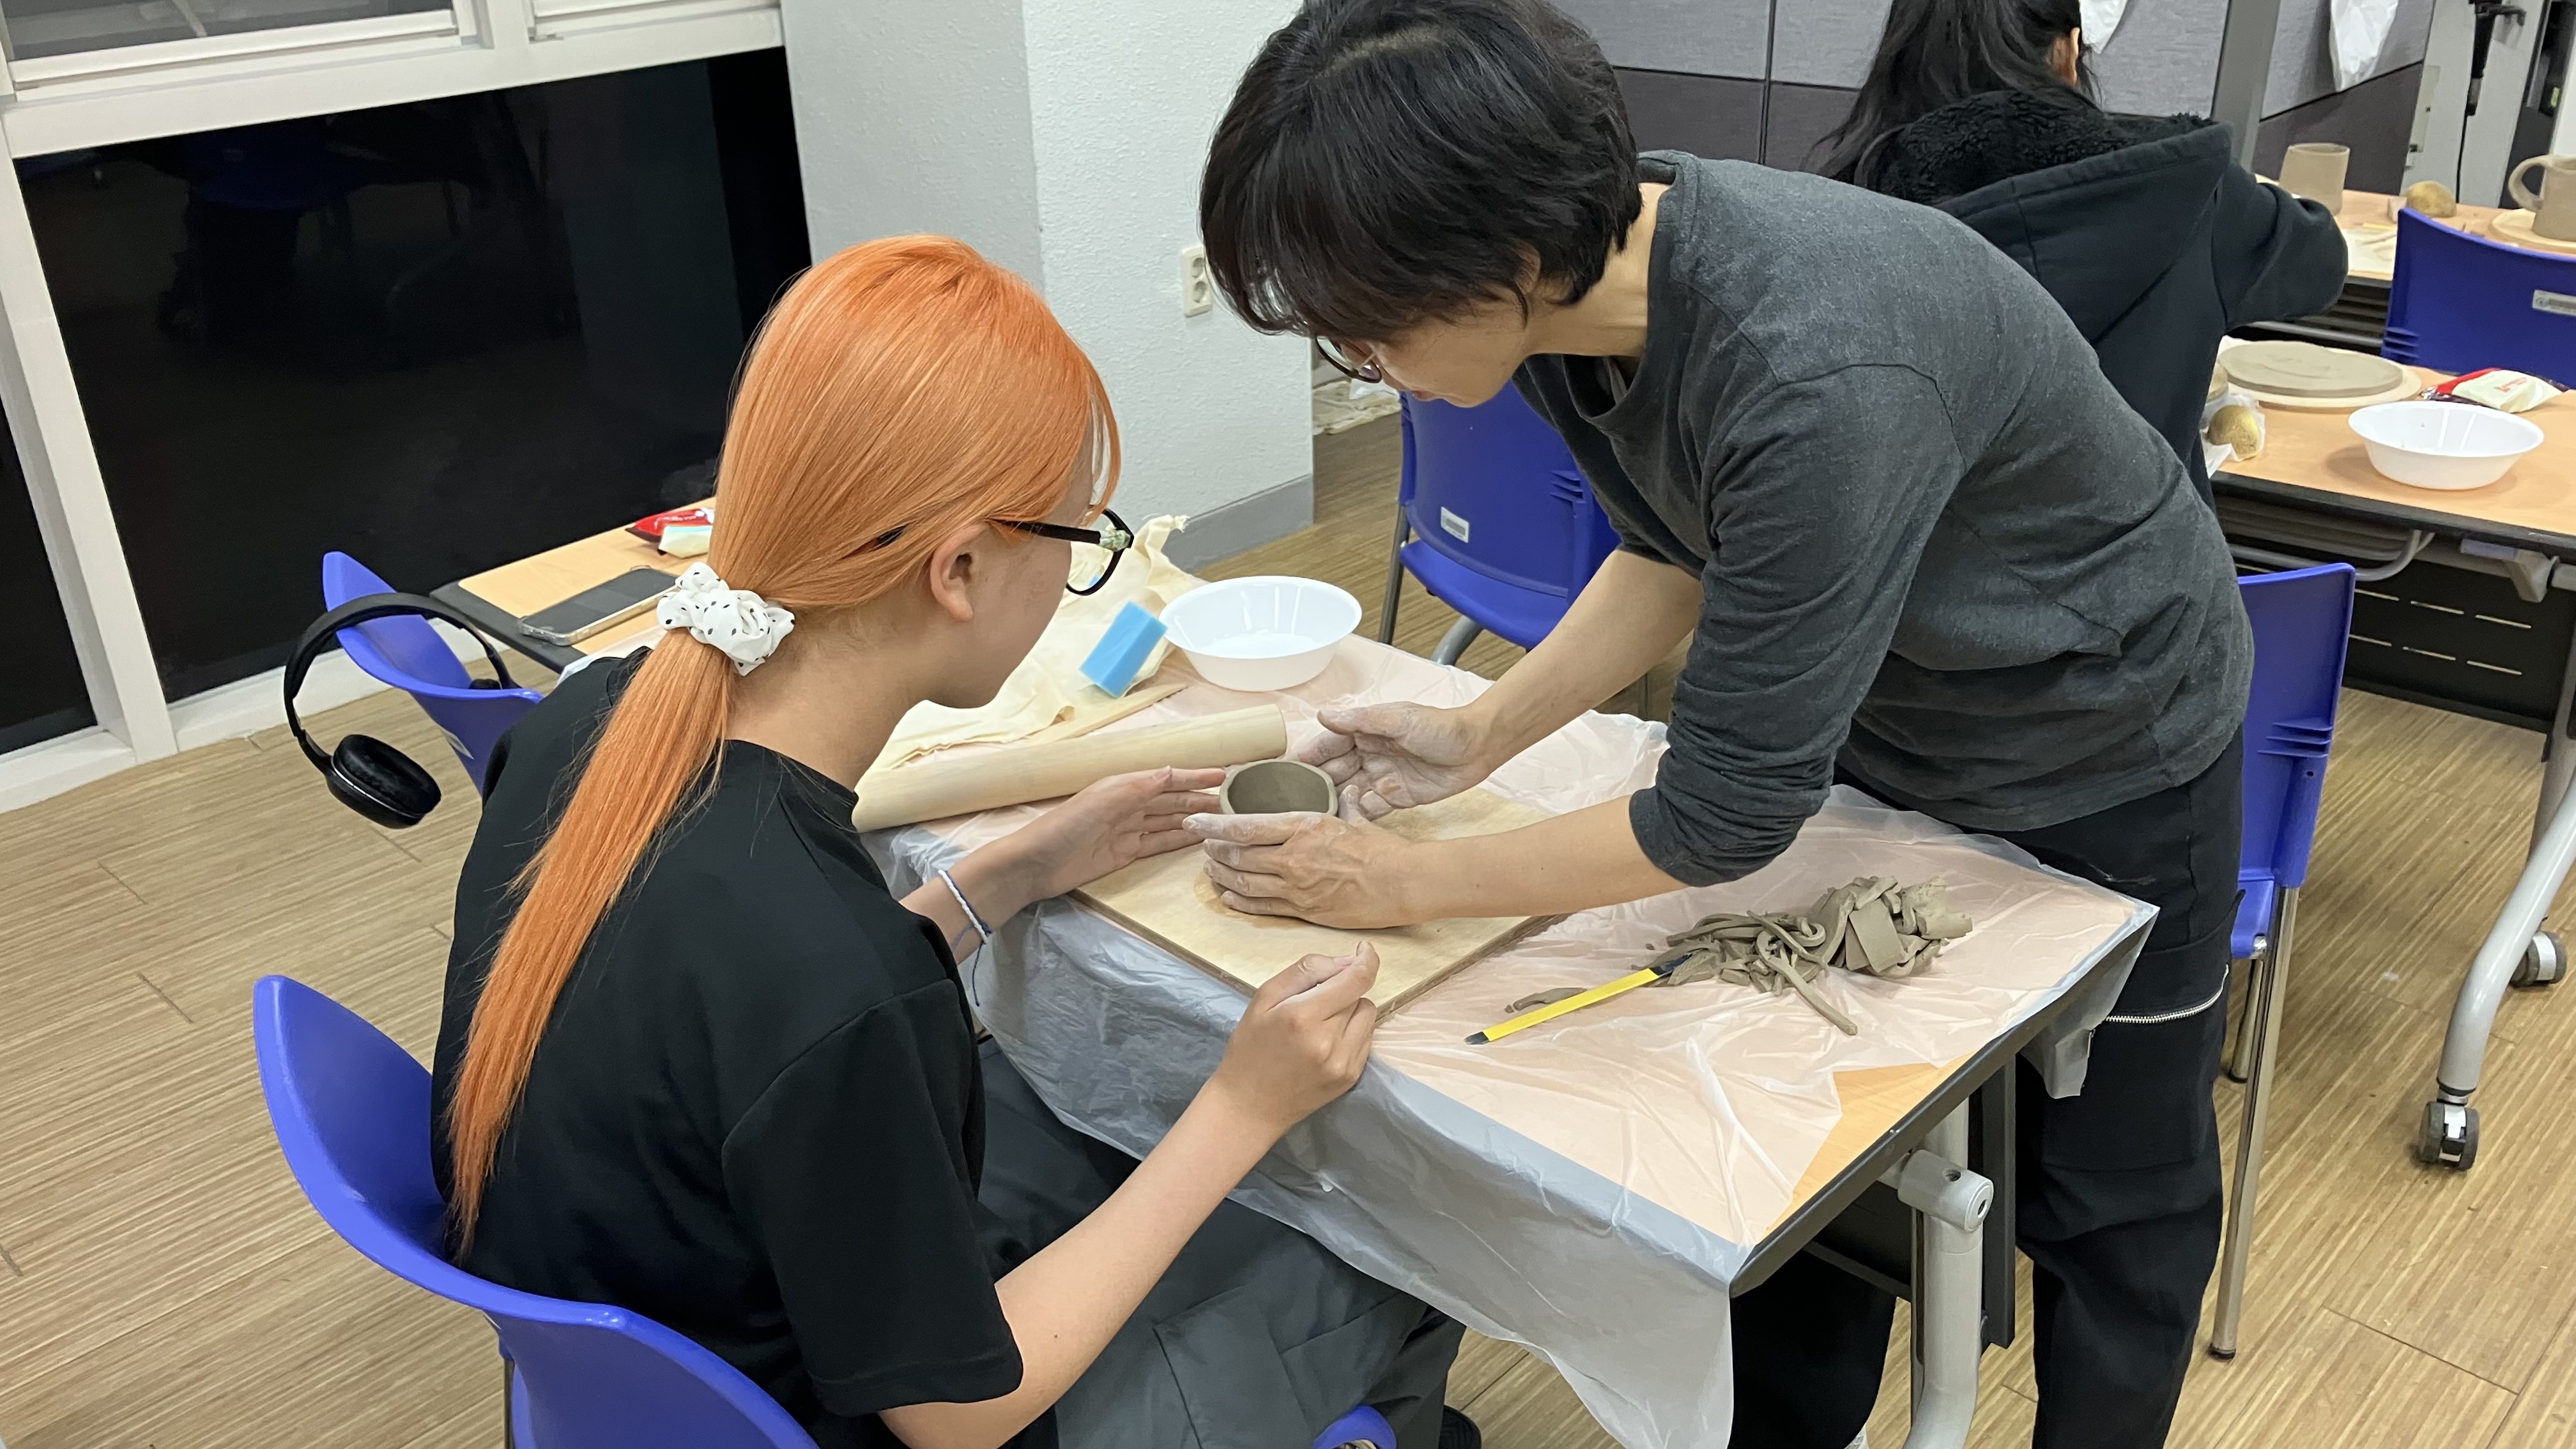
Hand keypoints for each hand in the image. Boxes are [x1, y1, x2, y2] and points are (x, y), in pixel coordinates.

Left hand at [985, 767, 1226, 903]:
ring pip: (1169, 822)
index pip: (1167, 779)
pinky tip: (1199, 839)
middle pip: (1172, 801)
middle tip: (1234, 801)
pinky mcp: (1125, 854)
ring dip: (1194, 820)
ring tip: (1224, 819)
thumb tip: (1172, 771)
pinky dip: (1179, 841)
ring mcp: (1128, 831)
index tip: (1223, 774)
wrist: (1034, 864)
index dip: (1194, 777)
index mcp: (1123, 787)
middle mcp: (1128, 806)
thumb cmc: (1064, 826)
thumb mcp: (1103, 802)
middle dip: (1200, 798)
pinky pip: (1159, 844)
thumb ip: (1139, 788)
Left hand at [1186, 810, 1421, 928]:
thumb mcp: (1356, 819)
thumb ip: (1341, 805)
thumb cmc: (1384, 849)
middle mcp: (1293, 857)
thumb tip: (1344, 791)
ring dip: (1222, 877)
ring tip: (1210, 869)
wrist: (1404, 884)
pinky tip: (1228, 897)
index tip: (1195, 821)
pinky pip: (1262, 907)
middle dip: (1214, 851)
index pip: (1245, 826)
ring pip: (1244, 883)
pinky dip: (1239, 902)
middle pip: (1238, 856)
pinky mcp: (1304, 911)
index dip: (1213, 825)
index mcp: (1304, 827)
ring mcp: (1297, 887)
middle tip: (1202, 845)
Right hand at [1203, 945, 1380, 1137]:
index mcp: (1303, 1016)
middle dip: (1342, 989)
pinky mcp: (1351, 1077)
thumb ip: (1306, 971)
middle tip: (1314, 1001)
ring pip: (1368, 1015)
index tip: (1363, 951)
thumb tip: (1346, 960)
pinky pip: (1366, 1039)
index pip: (1356, 979)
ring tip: (1321, 1023)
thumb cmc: (1251, 1047)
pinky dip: (1352, 1032)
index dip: (1366, 959)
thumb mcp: (1264, 998)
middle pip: (1359, 995)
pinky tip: (1326, 1041)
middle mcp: (1329, 1041)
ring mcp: (1343, 1063)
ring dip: (1351, 1010)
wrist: (1250, 1106)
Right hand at [1296, 703, 1493, 819]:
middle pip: (1331, 772)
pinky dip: (1353, 817)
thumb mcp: (1399, 719)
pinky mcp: (1394, 798)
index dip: (1303, 759)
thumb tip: (1323, 715)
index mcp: (1363, 731)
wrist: (1477, 747)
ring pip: (1345, 792)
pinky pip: (1367, 810)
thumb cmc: (1440, 726)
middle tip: (1285, 806)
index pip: (1324, 746)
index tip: (1277, 773)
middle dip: (1310, 786)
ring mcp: (1379, 777)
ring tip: (1305, 822)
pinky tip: (1337, 827)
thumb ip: (1360, 721)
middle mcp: (1366, 754)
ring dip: (1328, 804)